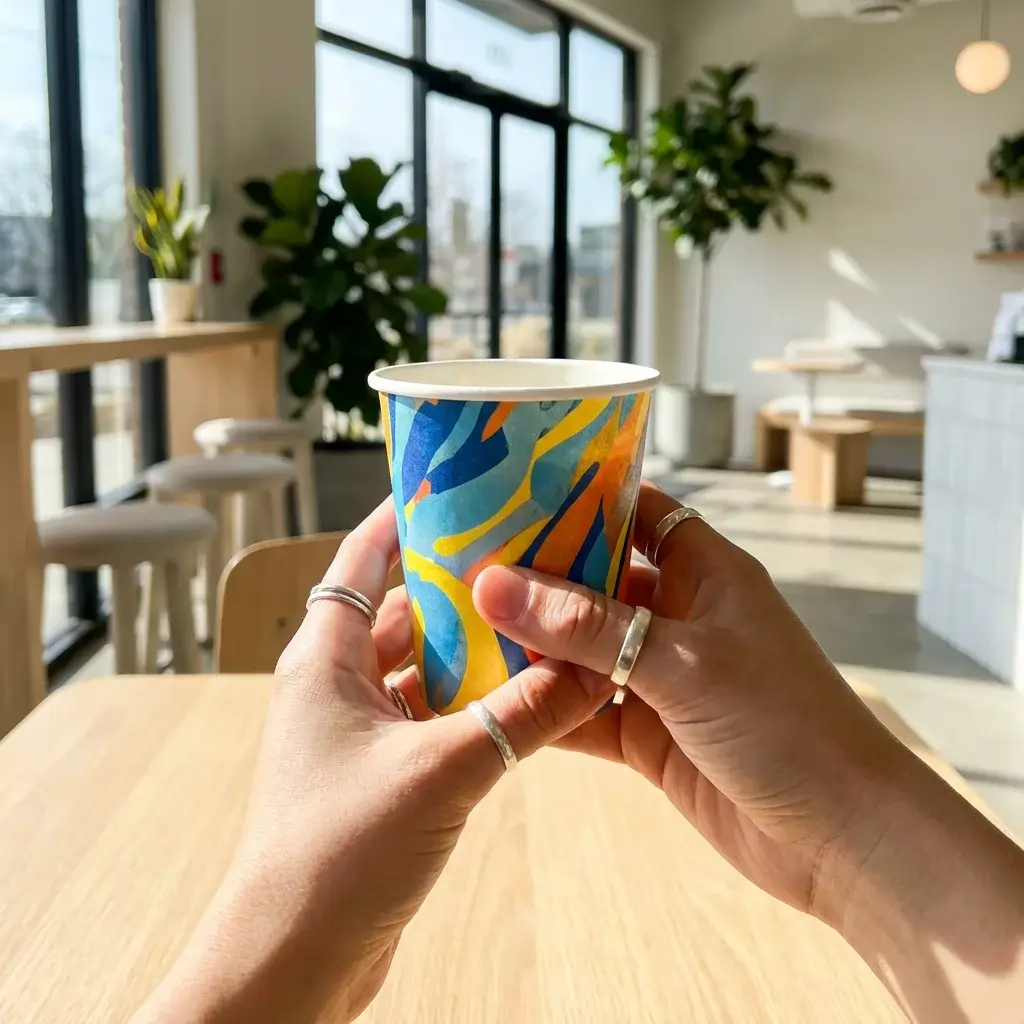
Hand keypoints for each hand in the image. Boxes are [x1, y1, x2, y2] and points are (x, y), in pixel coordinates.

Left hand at [134, 500, 614, 1023]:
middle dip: (457, 588)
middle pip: (400, 612)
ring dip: (470, 652)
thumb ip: (522, 716)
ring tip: (531, 622)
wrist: (295, 960)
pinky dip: (469, 703)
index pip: (360, 561)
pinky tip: (519, 698)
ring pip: (419, 668)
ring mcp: (354, 732)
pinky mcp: (378, 774)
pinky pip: (429, 716)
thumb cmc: (336, 854)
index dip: (401, 519)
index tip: (452, 488)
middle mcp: (333, 686)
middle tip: (519, 557)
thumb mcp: (442, 770)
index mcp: (323, 659)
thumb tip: (592, 673)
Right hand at [473, 481, 907, 920]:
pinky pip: (582, 710)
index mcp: (705, 571)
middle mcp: (679, 615)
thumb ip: (587, 626)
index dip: (580, 498)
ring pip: (582, 649)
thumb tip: (493, 584)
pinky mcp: (649, 733)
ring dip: (531, 645)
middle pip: (596, 580)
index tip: (508, 489)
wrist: (842, 837)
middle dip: (536, 575)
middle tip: (460, 561)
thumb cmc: (784, 723)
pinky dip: (544, 707)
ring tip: (456, 625)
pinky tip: (489, 699)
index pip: (637, 511)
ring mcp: (661, 677)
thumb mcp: (681, 662)